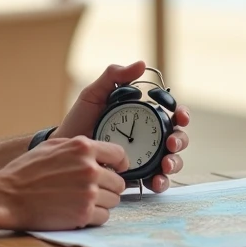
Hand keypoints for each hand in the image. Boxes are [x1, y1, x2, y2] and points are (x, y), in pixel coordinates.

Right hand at [0, 137, 127, 230]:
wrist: (7, 197)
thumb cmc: (26, 172)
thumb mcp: (52, 147)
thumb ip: (78, 148)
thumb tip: (99, 155)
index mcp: (82, 148)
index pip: (119, 155)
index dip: (120, 164)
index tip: (117, 170)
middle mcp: (89, 169)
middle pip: (118, 182)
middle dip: (108, 186)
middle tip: (91, 190)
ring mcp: (88, 192)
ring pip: (113, 201)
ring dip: (101, 203)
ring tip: (80, 201)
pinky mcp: (84, 214)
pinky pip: (104, 217)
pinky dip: (94, 217)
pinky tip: (78, 212)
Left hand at [54, 61, 191, 194]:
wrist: (63, 150)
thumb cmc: (79, 120)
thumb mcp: (94, 94)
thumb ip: (114, 77)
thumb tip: (141, 64)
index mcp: (143, 116)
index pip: (171, 113)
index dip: (182, 114)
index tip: (179, 115)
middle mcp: (149, 137)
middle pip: (177, 137)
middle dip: (180, 140)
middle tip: (171, 143)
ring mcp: (145, 158)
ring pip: (172, 161)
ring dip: (175, 162)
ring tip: (165, 165)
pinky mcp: (138, 176)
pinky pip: (156, 181)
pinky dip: (161, 182)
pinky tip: (156, 181)